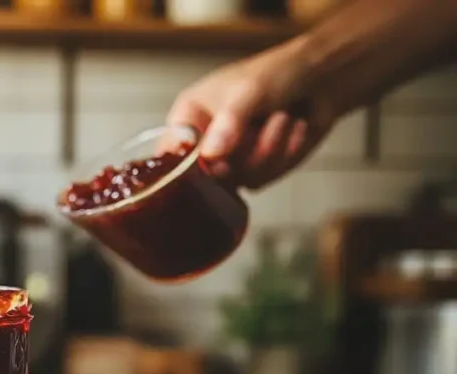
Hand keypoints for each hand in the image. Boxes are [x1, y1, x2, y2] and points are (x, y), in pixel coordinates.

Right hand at [166, 42, 337, 189]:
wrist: (323, 77)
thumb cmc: (277, 73)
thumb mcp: (249, 91)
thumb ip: (228, 123)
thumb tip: (210, 157)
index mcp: (189, 117)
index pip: (170, 155)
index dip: (189, 165)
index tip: (217, 162)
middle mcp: (205, 142)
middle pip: (207, 175)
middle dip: (243, 153)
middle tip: (257, 129)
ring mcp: (231, 159)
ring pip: (239, 180)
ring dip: (270, 149)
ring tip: (283, 117)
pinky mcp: (256, 170)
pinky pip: (262, 180)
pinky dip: (285, 155)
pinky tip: (294, 129)